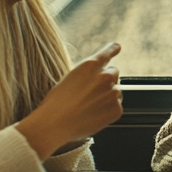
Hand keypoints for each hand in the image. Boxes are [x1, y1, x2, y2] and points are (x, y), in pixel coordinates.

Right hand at [18, 43, 122, 158]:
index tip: (117, 47)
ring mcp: (112, 93)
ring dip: (107, 96)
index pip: (107, 52)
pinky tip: (93, 115)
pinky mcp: (116, 109)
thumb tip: (96, 77)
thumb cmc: (56, 102)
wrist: (54, 124)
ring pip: (116, 91)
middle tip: (92, 92)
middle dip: (106, 79)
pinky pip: (116, 107)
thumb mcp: (69, 78)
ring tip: (88, 106)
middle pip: (114, 72)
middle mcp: (105, 76)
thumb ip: (87, 74)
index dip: (112, 49)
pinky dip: (108, 111)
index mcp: (90, 65)